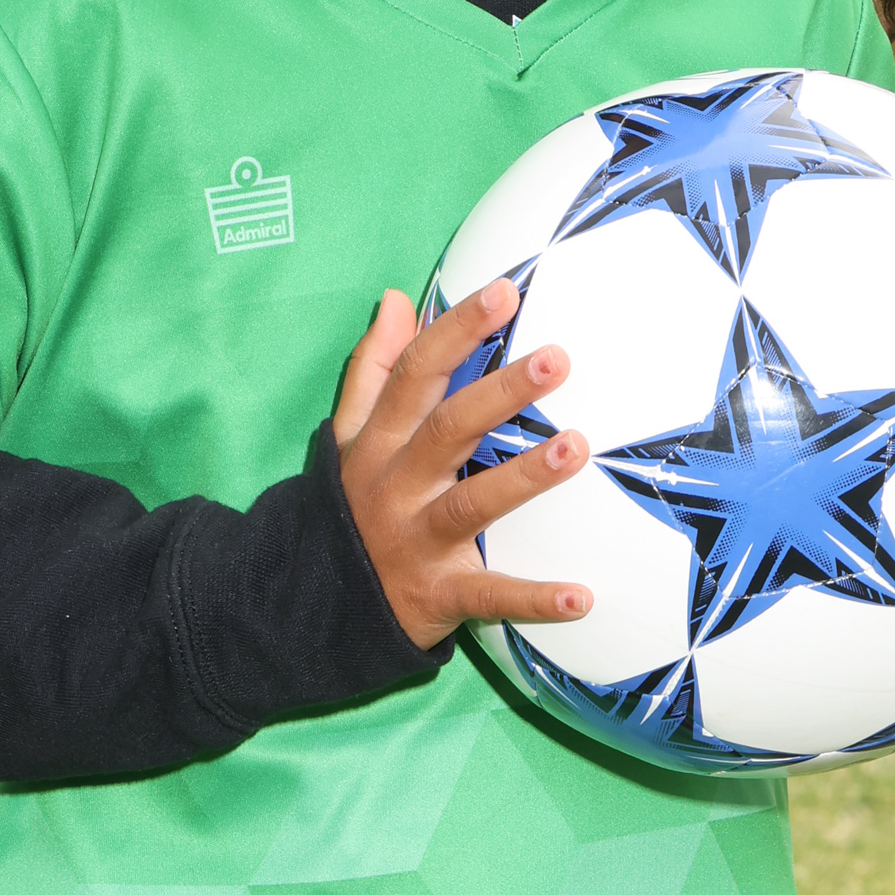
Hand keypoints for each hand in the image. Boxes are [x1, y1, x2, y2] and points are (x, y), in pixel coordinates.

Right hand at [334, 281, 593, 650]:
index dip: (456, 330)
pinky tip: (582, 597)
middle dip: (500, 392)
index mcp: (380, 441)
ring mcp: (418, 540)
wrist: (313, 603)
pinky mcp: (440, 595)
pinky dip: (534, 599)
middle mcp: (397, 485)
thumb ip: (372, 369)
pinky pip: (490, 596)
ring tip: (577, 448)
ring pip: (471, 504)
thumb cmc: (352, 503)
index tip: (504, 290)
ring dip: (524, 477)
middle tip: (557, 358)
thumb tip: (395, 299)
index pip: (416, 373)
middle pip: (448, 430)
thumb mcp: (349, 435)